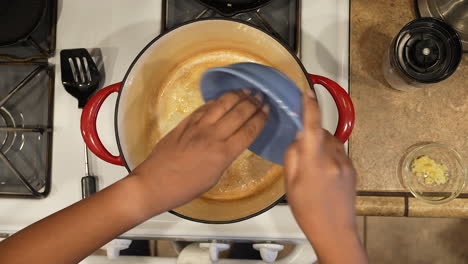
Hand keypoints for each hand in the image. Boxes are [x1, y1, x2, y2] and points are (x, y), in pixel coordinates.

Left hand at [131, 91, 268, 212]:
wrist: (155, 183)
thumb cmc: (185, 188)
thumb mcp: (214, 177)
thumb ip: (225, 157)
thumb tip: (231, 144)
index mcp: (223, 154)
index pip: (249, 130)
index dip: (260, 118)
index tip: (267, 110)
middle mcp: (213, 136)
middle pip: (239, 113)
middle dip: (253, 103)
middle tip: (261, 96)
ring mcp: (198, 127)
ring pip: (222, 104)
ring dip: (237, 96)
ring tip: (246, 91)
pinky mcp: (185, 123)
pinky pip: (205, 107)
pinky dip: (217, 101)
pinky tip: (223, 98)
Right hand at [284, 91, 366, 262]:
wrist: (335, 232)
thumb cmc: (309, 212)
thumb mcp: (290, 185)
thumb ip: (293, 157)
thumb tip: (298, 138)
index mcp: (315, 162)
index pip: (313, 126)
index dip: (310, 107)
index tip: (308, 92)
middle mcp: (334, 159)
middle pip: (321, 134)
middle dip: (311, 137)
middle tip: (301, 158)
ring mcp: (346, 164)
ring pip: (331, 143)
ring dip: (321, 147)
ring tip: (313, 170)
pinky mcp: (352, 170)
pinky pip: (338, 154)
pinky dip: (329, 157)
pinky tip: (323, 176)